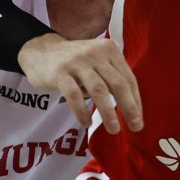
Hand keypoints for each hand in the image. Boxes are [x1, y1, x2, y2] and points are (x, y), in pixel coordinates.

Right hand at [17, 33, 141, 134]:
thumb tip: (131, 108)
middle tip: (135, 127)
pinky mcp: (60, 73)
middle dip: (129, 107)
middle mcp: (96, 53)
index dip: (136, 100)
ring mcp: (77, 62)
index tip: (139, 119)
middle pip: (118, 84)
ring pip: (99, 90)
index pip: (128, 78)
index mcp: (109, 50)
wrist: (40, 51)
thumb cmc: (76, 62)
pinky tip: (86, 123)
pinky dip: (82, 111)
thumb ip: (112, 77)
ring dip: (108, 112)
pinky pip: (74, 95)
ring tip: (114, 129)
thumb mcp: (97, 61)